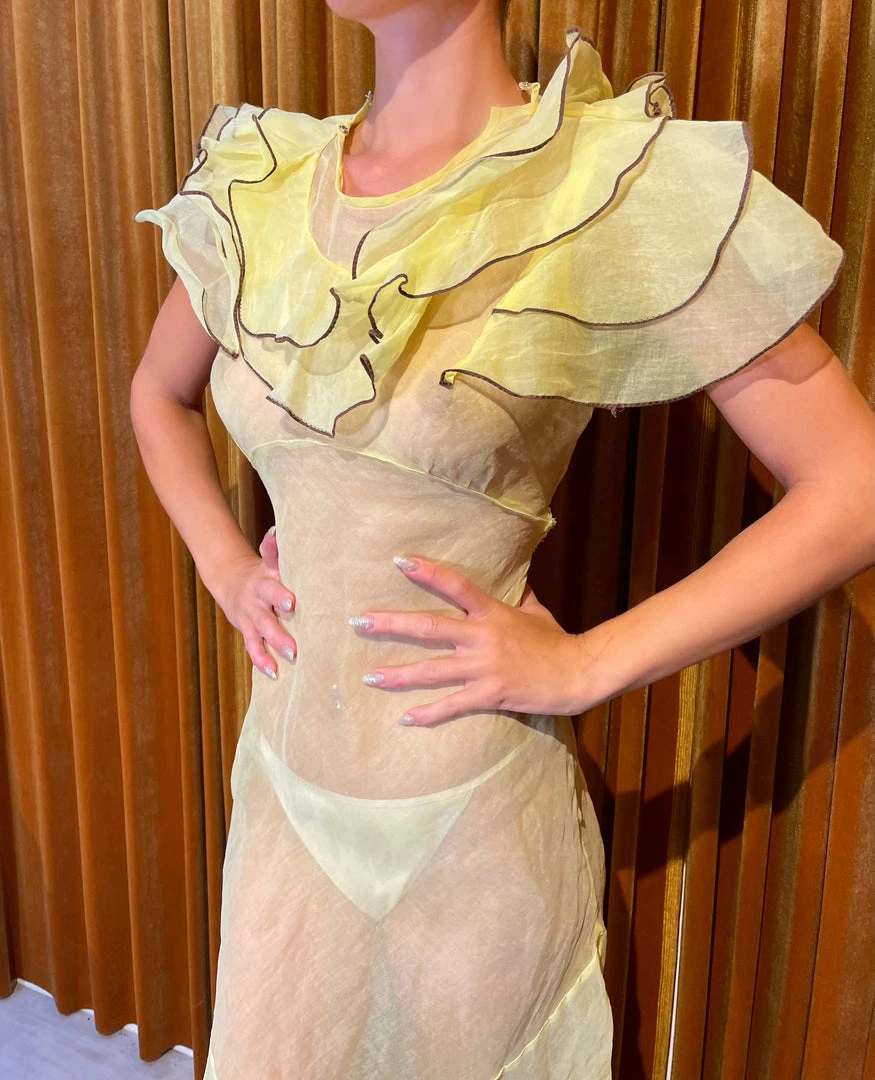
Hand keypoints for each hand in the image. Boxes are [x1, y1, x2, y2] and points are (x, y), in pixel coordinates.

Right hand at [211, 526, 296, 678]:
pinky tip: (274, 673)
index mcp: (264, 582)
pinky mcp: (247, 630)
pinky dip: (262, 661)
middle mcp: (256, 601)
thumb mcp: (268, 562)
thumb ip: (273, 550)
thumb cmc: (262, 572)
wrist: (231, 580)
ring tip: (290, 659)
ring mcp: (250, 618)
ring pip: (260, 635)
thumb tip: (276, 532)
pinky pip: (253, 647)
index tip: (292, 603)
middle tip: (295, 646)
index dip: (280, 595)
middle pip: (266, 617)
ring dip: (273, 648)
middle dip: (278, 631)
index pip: (271, 587)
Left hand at [349, 555, 586, 726]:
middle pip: (429, 628)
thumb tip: (514, 580)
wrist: (578, 673)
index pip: (456, 586)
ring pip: (432, 670)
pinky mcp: (489, 694)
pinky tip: (405, 719)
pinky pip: (452, 706)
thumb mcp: (535, 611)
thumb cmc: (557, 641)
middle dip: (392, 625)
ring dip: (398, 674)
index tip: (400, 562)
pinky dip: (428, 714)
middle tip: (360, 622)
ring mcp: (484, 667)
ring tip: (369, 676)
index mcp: (492, 612)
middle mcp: (483, 636)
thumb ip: (518, 596)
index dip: (428, 572)